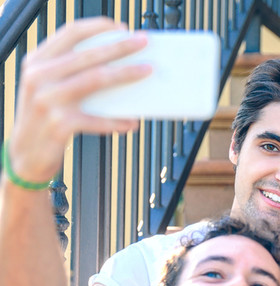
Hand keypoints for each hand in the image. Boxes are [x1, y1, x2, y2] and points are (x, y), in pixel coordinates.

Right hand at [8, 18, 150, 183]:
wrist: (24, 155)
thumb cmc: (44, 118)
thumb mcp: (48, 88)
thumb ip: (71, 73)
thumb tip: (116, 62)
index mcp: (36, 62)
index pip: (69, 33)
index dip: (98, 27)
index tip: (122, 28)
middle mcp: (39, 77)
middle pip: (88, 54)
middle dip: (120, 46)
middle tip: (144, 42)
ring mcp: (48, 100)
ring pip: (96, 79)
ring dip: (126, 74)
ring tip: (147, 71)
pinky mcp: (59, 124)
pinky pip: (98, 119)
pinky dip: (118, 120)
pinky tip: (132, 121)